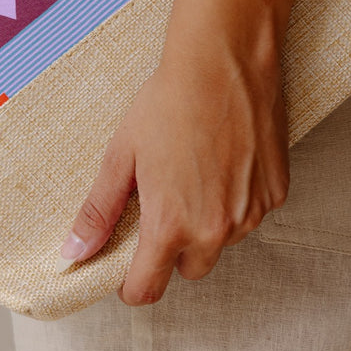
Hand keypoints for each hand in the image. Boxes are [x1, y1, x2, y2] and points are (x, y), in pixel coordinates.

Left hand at [57, 18, 289, 304]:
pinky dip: (239, 198)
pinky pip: (252, 213)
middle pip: (189, 269)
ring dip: (210, 221)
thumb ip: (99, 211)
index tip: (129, 260)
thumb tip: (72, 254)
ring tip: (198, 168)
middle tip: (167, 197)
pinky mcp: (277, 193)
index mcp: (171, 225)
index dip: (132, 280)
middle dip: (175, 246)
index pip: (147, 289)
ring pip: (223, 240)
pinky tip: (228, 158)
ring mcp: (251, 213)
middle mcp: (215, 229)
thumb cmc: (170, 101)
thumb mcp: (122, 154)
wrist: (224, 60)